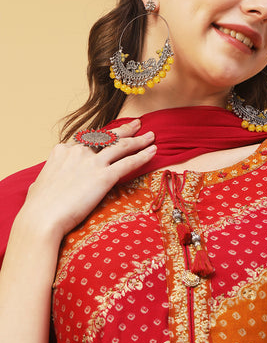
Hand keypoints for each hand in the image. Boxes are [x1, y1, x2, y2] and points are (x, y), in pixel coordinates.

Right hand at [20, 120, 155, 239]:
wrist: (42, 218)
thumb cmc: (38, 207)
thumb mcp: (40, 183)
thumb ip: (50, 175)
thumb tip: (47, 180)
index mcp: (62, 150)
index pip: (87, 140)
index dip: (102, 137)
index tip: (112, 135)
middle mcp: (79, 151)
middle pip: (107, 137)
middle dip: (124, 130)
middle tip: (137, 124)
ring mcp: (92, 162)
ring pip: (122, 146)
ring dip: (139, 140)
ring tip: (151, 136)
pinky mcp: (104, 176)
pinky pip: (129, 162)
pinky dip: (143, 156)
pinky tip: (153, 152)